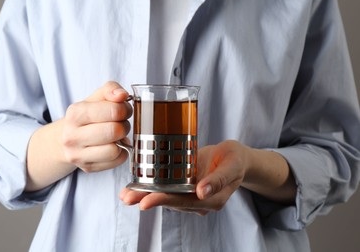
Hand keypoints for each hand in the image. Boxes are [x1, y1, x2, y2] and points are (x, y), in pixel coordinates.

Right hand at [61, 81, 132, 171]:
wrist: (65, 139)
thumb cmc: (86, 116)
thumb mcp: (96, 97)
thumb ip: (111, 89)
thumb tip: (122, 95)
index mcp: (75, 113)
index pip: (113, 111)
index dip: (125, 109)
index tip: (123, 110)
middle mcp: (72, 136)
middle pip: (114, 131)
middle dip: (124, 125)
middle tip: (121, 123)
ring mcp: (78, 155)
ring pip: (115, 150)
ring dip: (122, 141)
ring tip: (117, 135)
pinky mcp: (87, 167)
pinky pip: (116, 161)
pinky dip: (121, 153)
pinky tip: (114, 146)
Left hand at [119, 141, 250, 215]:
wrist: (235, 158)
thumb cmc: (235, 160)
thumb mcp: (232, 165)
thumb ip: (218, 179)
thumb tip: (202, 193)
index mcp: (212, 199)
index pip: (185, 201)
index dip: (164, 201)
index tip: (146, 202)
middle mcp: (198, 200)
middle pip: (171, 201)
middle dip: (147, 199)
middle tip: (128, 197)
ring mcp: (190, 194)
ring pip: (165, 196)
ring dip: (145, 195)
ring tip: (126, 193)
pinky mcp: (183, 185)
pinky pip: (166, 187)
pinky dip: (150, 187)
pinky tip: (134, 185)